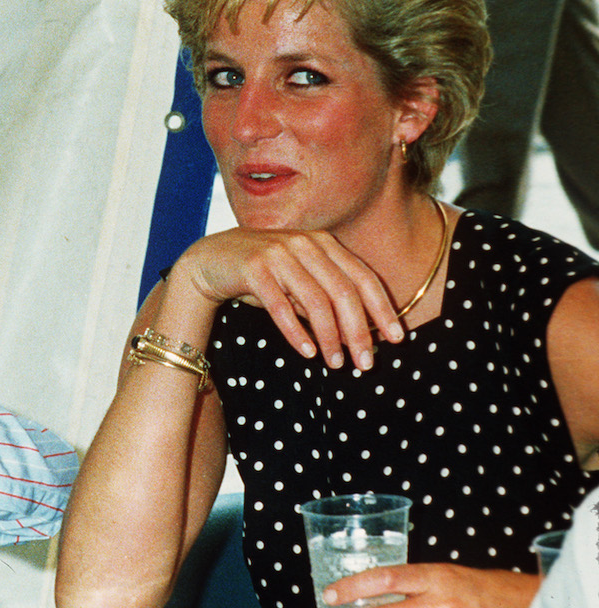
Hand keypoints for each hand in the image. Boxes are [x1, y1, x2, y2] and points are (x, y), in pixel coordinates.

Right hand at [175, 227, 404, 370]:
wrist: (211, 260)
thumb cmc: (262, 275)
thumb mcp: (300, 282)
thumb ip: (328, 298)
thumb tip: (363, 334)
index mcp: (324, 242)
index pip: (363, 278)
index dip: (383, 310)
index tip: (396, 340)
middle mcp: (305, 243)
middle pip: (344, 292)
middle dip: (359, 332)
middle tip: (365, 364)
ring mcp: (278, 253)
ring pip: (316, 301)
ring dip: (330, 337)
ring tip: (335, 364)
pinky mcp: (254, 268)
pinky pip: (281, 306)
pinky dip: (297, 332)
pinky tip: (308, 352)